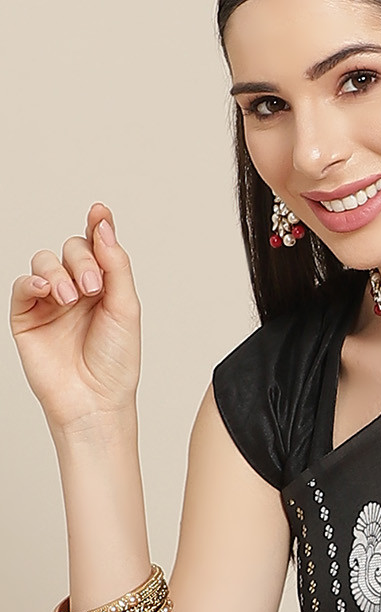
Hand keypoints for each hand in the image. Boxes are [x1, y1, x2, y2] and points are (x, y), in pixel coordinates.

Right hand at [9, 204, 141, 433]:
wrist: (95, 401)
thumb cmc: (115, 362)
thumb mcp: (126, 308)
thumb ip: (115, 265)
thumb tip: (104, 225)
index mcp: (104, 287)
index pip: (97, 246)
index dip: (97, 226)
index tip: (99, 211)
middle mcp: (76, 290)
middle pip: (72, 249)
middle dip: (82, 260)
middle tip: (92, 287)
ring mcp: (50, 302)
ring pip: (45, 261)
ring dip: (59, 272)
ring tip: (72, 297)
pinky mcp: (27, 316)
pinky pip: (22, 285)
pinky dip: (33, 281)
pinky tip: (47, 290)